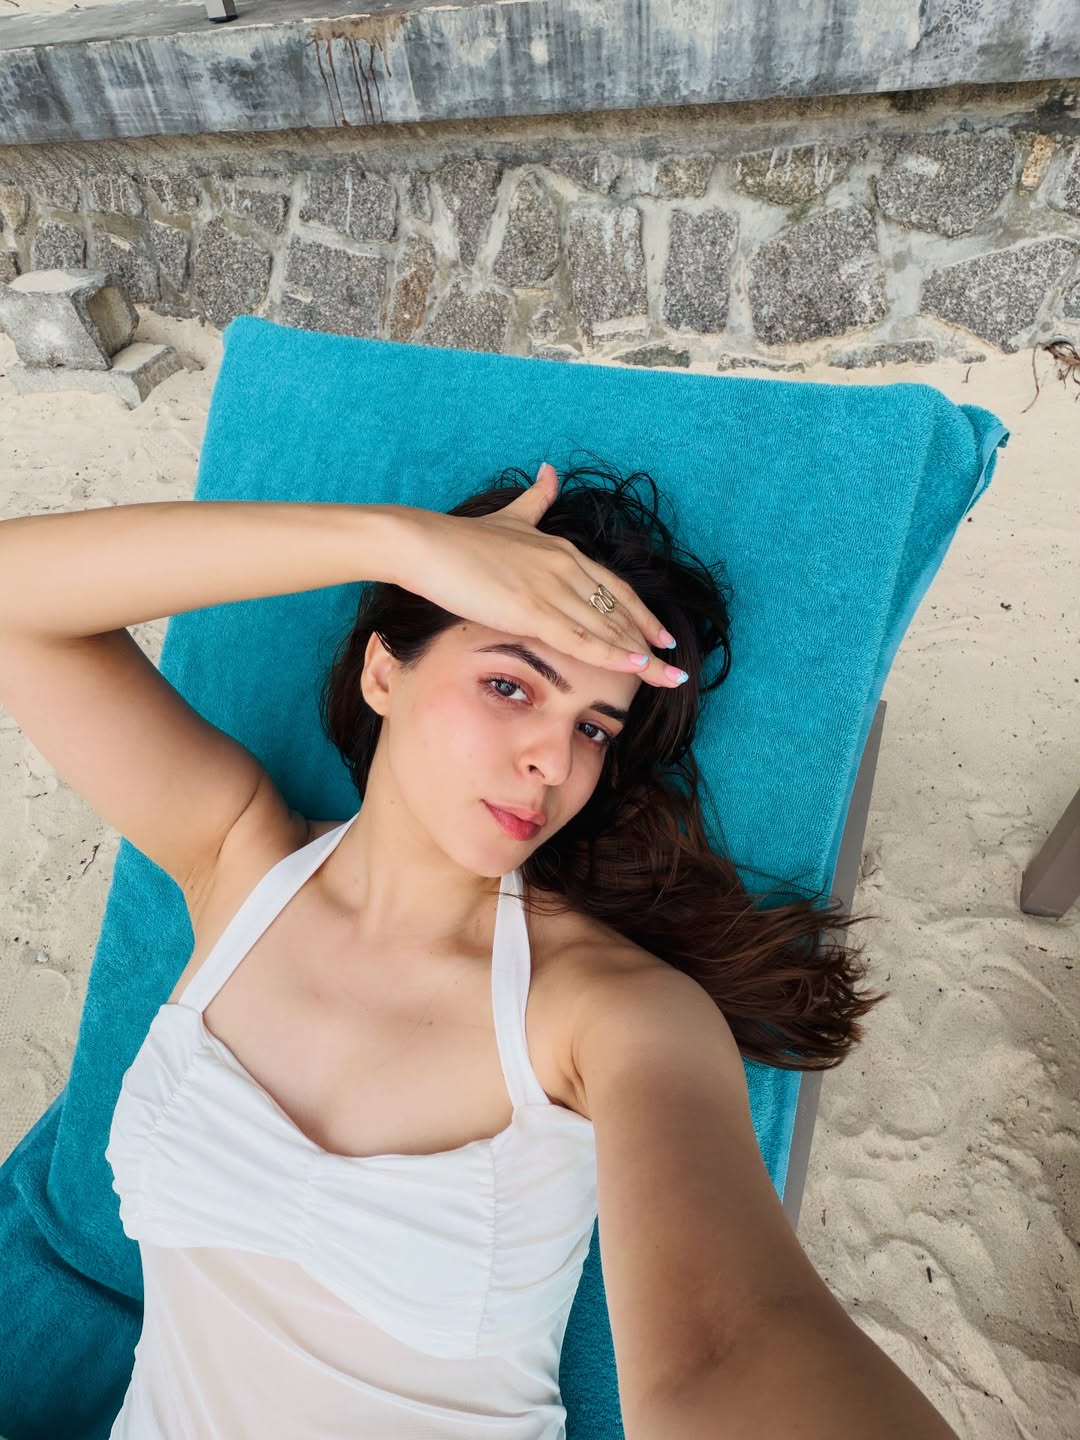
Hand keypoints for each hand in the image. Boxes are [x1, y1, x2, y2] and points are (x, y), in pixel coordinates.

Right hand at [395, 464, 686, 687]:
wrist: (425, 545)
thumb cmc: (461, 539)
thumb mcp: (510, 516)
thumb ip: (536, 499)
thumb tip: (551, 470)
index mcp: (562, 549)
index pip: (614, 587)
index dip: (641, 613)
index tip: (663, 635)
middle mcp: (565, 566)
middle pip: (619, 610)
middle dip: (650, 641)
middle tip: (676, 668)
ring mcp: (550, 588)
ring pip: (607, 627)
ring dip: (641, 655)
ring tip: (668, 678)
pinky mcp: (531, 610)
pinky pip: (581, 638)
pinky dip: (612, 654)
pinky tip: (636, 666)